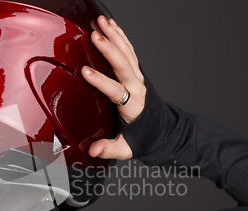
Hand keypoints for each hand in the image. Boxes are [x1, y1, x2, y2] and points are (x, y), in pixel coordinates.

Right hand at [82, 16, 146, 159]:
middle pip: (124, 65)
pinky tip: (111, 25)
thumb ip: (109, 149)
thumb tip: (93, 150)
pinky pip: (129, 51)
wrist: (162, 130)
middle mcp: (137, 88)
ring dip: (114, 36)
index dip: (101, 81)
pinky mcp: (136, 73)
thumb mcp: (126, 149)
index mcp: (133, 106)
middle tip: (95, 36)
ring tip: (101, 23)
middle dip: (110, 49)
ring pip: (127, 53)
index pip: (116, 91)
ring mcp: (138, 78)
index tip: (85, 72)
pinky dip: (120, 36)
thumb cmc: (142, 137)